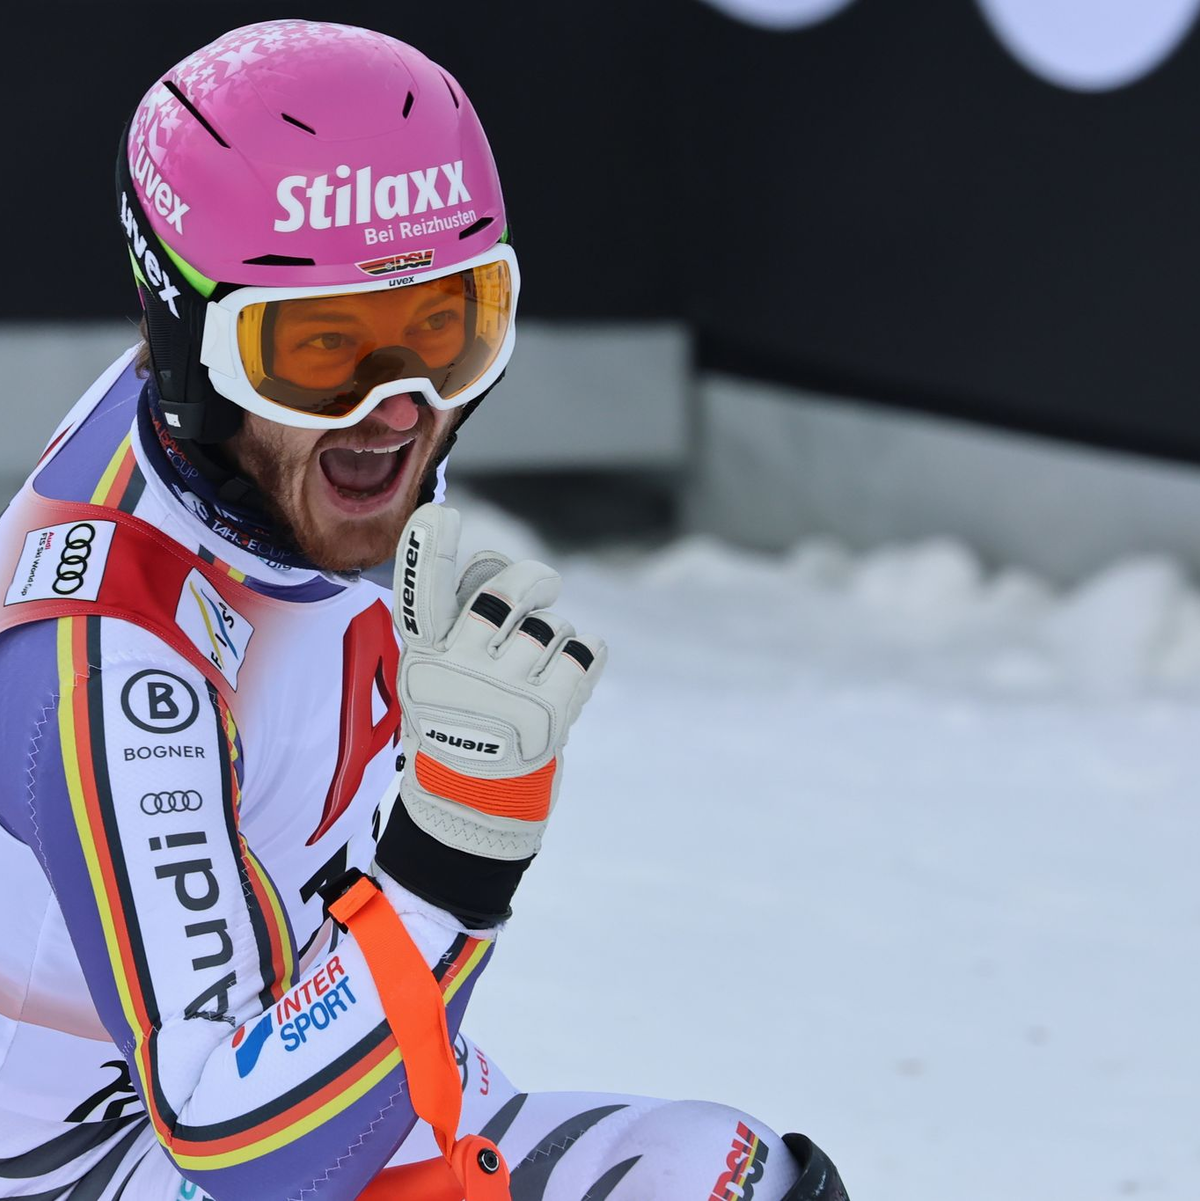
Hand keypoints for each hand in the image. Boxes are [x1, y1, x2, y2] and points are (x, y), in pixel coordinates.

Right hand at [375, 504, 604, 923]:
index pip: (420, 593)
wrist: (473, 806)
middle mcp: (460, 671)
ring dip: (555, 640)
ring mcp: (506, 694)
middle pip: (507, 591)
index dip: (430, 549)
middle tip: (543, 584)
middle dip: (533, 580)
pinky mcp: (550, 715)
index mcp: (425, 658)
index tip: (444, 516)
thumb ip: (457, 620)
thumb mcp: (436, 675)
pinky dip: (586, 657)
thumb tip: (498, 565)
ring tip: (538, 672)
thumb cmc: (458, 723)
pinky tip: (568, 678)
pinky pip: (585, 652)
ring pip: (553, 626)